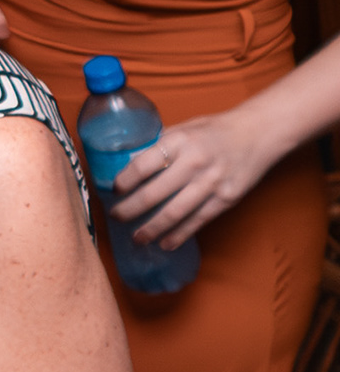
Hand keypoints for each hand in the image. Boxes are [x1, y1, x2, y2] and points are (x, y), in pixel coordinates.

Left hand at [112, 111, 272, 245]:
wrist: (259, 133)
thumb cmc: (215, 131)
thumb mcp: (183, 129)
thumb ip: (159, 145)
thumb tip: (127, 162)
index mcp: (180, 141)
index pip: (143, 164)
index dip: (125, 180)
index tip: (113, 190)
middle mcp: (195, 162)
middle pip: (155, 192)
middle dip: (131, 209)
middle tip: (115, 216)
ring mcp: (213, 182)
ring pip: (176, 212)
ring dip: (153, 228)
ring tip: (137, 238)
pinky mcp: (227, 198)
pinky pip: (199, 220)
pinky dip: (180, 234)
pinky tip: (166, 243)